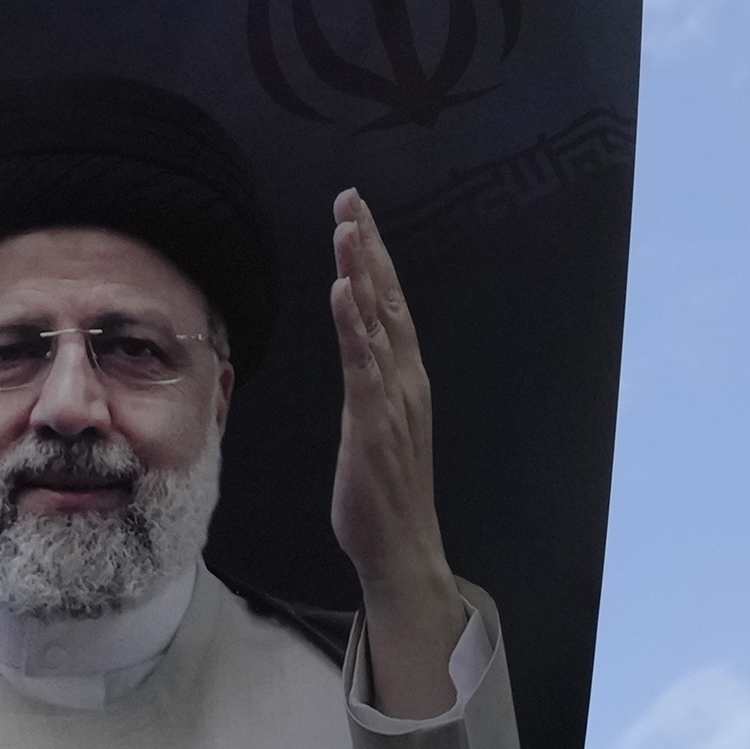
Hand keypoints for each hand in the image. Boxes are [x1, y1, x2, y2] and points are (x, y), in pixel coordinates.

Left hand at [325, 190, 464, 715]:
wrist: (401, 549)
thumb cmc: (383, 496)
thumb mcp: (372, 428)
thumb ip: (368, 388)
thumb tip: (357, 356)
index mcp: (404, 379)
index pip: (389, 306)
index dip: (373, 259)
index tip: (355, 216)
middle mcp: (406, 379)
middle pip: (388, 299)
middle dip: (368, 247)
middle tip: (350, 199)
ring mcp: (392, 399)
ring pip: (378, 321)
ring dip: (362, 271)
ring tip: (346, 228)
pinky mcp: (373, 422)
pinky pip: (364, 364)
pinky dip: (355, 324)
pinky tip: (343, 290)